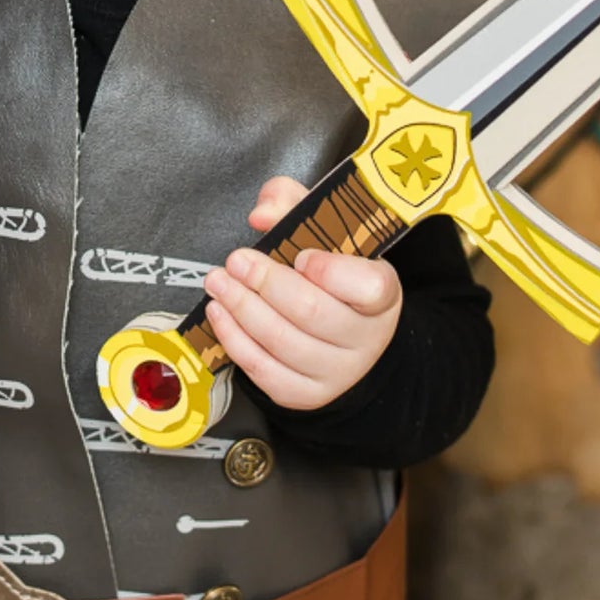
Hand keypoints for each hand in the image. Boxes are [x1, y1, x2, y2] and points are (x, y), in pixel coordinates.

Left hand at [202, 175, 402, 410]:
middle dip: (266, 283)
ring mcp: (337, 372)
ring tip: (218, 283)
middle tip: (236, 260)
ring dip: (242, 310)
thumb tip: (261, 215)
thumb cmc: (333, 273)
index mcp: (381, 293)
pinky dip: (236, 342)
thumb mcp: (324, 229)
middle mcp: (365, 338)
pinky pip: (265, 372)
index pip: (368, 288)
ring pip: (283, 343)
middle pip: (312, 313)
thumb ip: (292, 205)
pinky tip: (220, 315)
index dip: (332, 272)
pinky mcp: (306, 394)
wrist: (348, 334)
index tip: (301, 255)